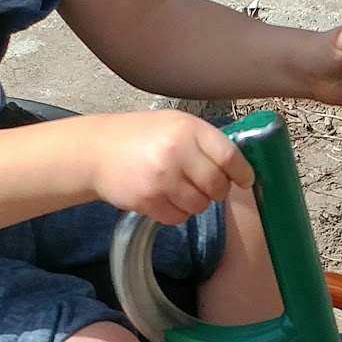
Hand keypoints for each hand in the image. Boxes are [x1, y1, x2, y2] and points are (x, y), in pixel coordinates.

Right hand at [88, 110, 254, 224]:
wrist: (96, 151)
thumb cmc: (138, 136)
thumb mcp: (174, 124)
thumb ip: (204, 141)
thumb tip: (238, 166)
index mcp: (187, 129)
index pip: (229, 156)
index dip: (242, 172)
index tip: (245, 180)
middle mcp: (176, 152)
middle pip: (217, 185)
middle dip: (216, 190)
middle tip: (206, 185)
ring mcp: (162, 178)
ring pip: (199, 205)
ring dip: (195, 202)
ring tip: (179, 189)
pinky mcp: (148, 200)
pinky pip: (178, 217)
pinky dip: (177, 212)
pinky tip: (164, 198)